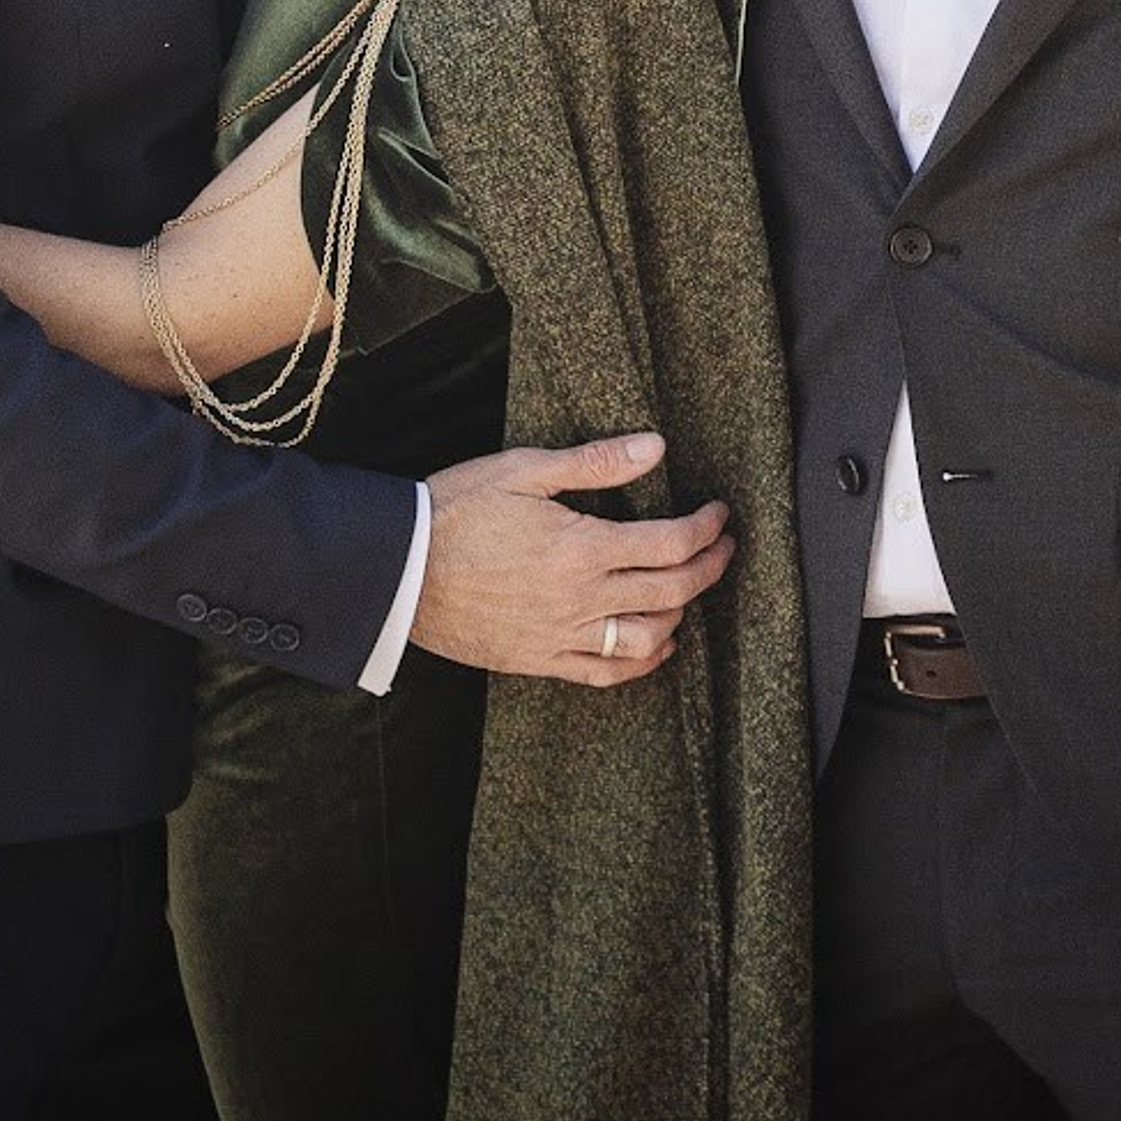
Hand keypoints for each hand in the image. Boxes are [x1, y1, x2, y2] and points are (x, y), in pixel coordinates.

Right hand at [412, 429, 733, 682]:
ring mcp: (559, 635)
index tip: (718, 514)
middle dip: (709, 568)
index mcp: (581, 548)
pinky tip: (655, 644)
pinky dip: (640, 662)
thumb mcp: (524, 469)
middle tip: (724, 546)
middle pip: (670, 592)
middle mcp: (578, 599)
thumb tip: (655, 448)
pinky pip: (604, 672)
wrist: (397, 571)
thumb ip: (595, 462)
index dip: (706, 529)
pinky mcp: (538, 659)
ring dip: (680, 614)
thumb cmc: (456, 510)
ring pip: (645, 638)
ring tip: (689, 589)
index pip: (670, 545)